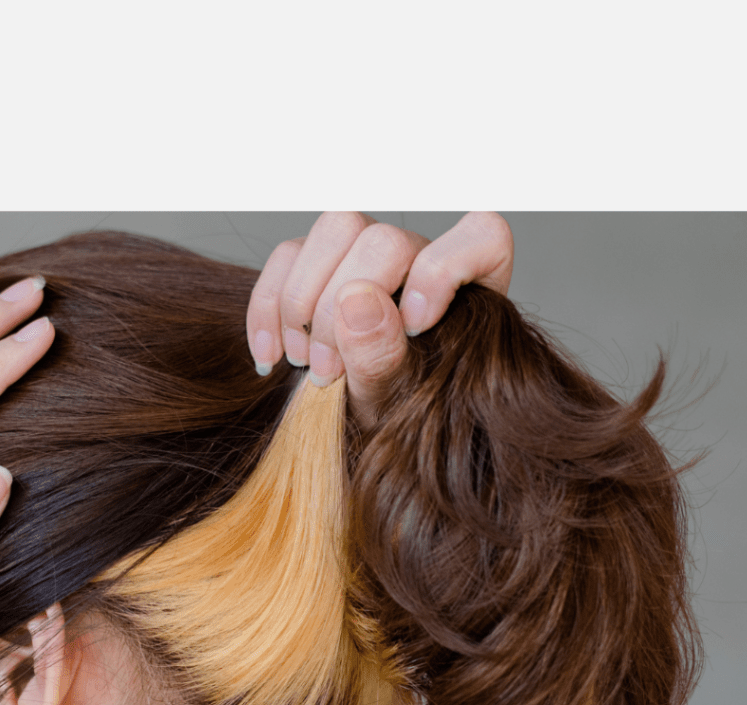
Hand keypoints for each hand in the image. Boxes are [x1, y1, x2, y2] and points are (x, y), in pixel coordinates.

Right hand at [244, 211, 514, 424]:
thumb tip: (356, 299)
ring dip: (302, 301)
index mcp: (468, 285)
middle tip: (327, 372)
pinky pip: (286, 256)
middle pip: (381, 238)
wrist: (358, 432)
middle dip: (341, 306)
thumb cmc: (393, 417)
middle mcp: (419, 258)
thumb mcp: (395, 402)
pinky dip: (268, 308)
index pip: (479, 237)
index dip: (442, 272)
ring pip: (334, 230)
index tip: (415, 329)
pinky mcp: (318, 261)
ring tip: (303, 362)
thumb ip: (384, 355)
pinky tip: (269, 357)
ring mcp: (365, 255)